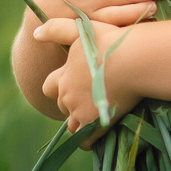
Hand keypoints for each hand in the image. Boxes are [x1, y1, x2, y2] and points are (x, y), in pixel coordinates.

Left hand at [33, 15, 139, 130]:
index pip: (49, 88)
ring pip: (73, 125)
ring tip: (94, 115)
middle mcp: (69, 98)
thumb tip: (35, 33)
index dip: (59, 86)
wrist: (134, 60)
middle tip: (88, 97)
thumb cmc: (109, 42)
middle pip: (62, 106)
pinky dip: (88, 140)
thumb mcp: (80, 31)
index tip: (73, 82)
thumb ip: (56, 30)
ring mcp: (83, 113)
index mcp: (63, 78)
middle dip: (71, 103)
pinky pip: (86, 141)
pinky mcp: (98, 125)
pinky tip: (96, 134)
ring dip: (80, 121)